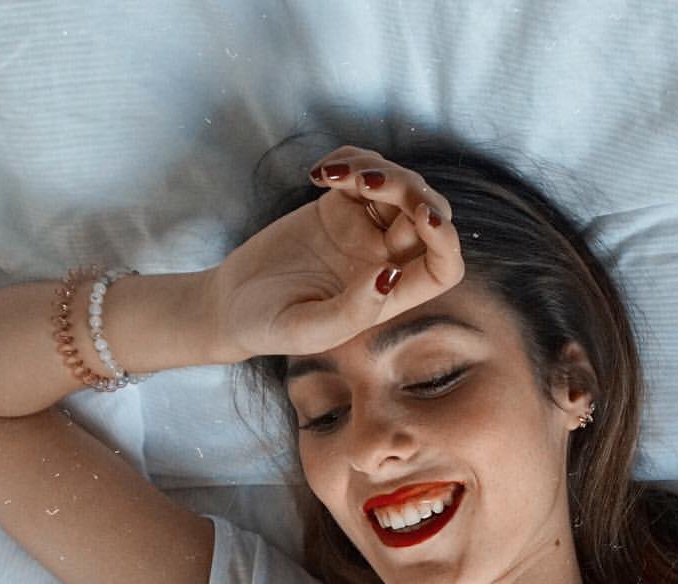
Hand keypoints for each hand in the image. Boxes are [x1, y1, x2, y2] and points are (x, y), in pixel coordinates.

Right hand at [205, 145, 464, 361]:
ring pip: (398, 186)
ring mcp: (364, 231)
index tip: (424, 218)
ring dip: (376, 168)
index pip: (443, 267)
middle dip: (409, 190)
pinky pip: (362, 171)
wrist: (231, 304)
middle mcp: (386, 261)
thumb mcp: (309, 329)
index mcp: (391, 297)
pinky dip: (349, 160)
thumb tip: (390, 274)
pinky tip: (318, 173)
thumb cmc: (270, 328)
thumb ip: (352, 311)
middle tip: (365, 182)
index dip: (446, 241)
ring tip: (332, 175)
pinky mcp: (338, 206)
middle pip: (427, 215)